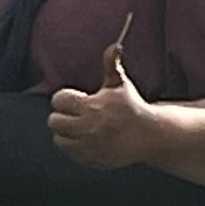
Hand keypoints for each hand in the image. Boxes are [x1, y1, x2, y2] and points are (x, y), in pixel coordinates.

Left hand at [45, 39, 147, 167]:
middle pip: (54, 121)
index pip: (59, 100)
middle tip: (76, 115)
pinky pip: (69, 153)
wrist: (150, 135)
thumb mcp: (121, 84)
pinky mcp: (90, 159)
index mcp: (91, 106)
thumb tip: (113, 46)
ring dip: (66, 133)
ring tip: (79, 129)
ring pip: (59, 139)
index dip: (66, 99)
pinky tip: (86, 140)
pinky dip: (74, 147)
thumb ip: (111, 64)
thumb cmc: (133, 108)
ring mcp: (88, 145)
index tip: (77, 101)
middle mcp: (87, 126)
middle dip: (63, 116)